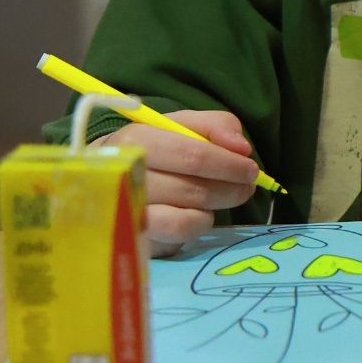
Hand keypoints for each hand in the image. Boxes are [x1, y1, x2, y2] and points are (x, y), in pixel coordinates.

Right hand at [103, 110, 259, 256]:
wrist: (111, 175)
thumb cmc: (157, 147)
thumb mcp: (184, 125)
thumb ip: (217, 126)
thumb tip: (241, 148)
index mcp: (136, 140)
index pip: (192, 156)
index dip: (229, 164)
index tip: (251, 169)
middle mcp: (125, 178)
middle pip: (192, 190)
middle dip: (230, 189)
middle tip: (247, 187)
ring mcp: (126, 213)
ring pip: (185, 218)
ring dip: (215, 207)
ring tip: (224, 197)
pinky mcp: (134, 237)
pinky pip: (178, 236)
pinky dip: (199, 224)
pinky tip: (200, 213)